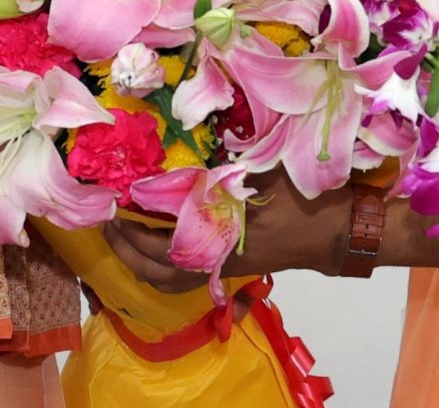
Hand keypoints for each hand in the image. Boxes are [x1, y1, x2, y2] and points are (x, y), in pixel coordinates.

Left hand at [102, 178, 352, 291]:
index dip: (133, 230)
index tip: (113, 207)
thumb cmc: (299, 200)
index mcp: (218, 240)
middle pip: (156, 272)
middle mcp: (213, 261)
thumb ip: (217, 174)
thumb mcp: (256, 177)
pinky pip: (182, 278)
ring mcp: (220, 269)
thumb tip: (175, 159)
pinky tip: (153, 244)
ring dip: (140, 262)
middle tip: (106, 224)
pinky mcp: (227, 268)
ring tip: (123, 235)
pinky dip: (161, 267)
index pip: (162, 245)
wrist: (332, 230)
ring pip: (168, 280)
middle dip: (126, 251)